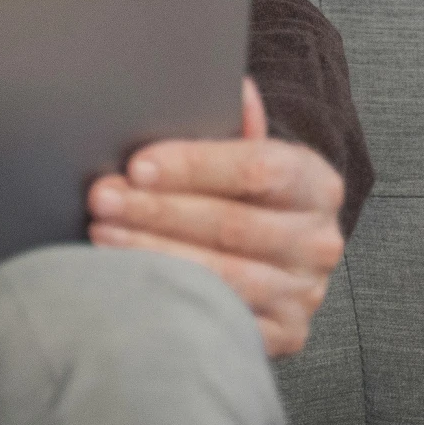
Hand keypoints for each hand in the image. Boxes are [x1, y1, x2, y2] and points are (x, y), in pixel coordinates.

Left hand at [86, 77, 345, 357]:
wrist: (278, 261)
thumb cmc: (247, 196)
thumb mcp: (250, 153)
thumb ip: (237, 125)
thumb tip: (234, 88)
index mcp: (317, 184)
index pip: (257, 169)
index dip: (193, 166)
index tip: (137, 165)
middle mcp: (320, 241)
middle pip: (232, 225)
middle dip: (157, 210)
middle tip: (103, 198)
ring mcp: (304, 293)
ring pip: (223, 274)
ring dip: (153, 253)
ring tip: (103, 234)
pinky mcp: (284, 335)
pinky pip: (221, 319)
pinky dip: (171, 299)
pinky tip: (130, 280)